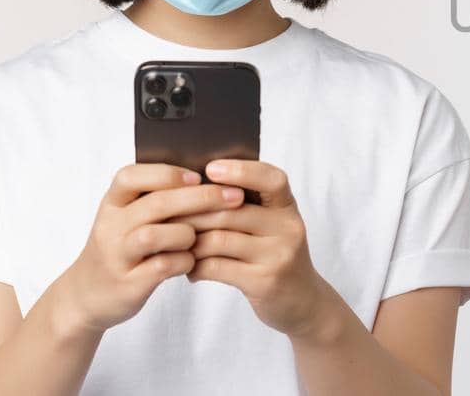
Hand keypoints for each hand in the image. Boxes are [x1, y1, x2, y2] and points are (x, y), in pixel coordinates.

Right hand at [56, 163, 247, 332]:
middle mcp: (110, 227)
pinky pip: (162, 266)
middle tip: (233, 197)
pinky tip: (191, 260)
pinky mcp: (128, 283)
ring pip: (155, 235)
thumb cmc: (121, 249)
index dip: (166, 173)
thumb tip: (211, 179)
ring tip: (199, 238)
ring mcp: (116, 256)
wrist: (87, 295)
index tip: (198, 176)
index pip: (130, 176)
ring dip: (187, 233)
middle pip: (155, 204)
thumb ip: (156, 200)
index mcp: (112, 205)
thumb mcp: (127, 219)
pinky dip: (184, 261)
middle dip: (200, 198)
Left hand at [165, 159, 331, 337]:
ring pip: (218, 239)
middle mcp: (288, 228)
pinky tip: (189, 269)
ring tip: (176, 245)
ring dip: (189, 243)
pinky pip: (217, 267)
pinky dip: (195, 267)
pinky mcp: (264, 281)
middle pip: (231, 211)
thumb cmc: (275, 257)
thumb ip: (247, 208)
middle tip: (166, 215)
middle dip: (193, 212)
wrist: (303, 302)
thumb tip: (195, 187)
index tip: (210, 168)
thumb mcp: (273, 227)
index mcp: (287, 208)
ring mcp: (278, 256)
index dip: (242, 171)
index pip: (272, 179)